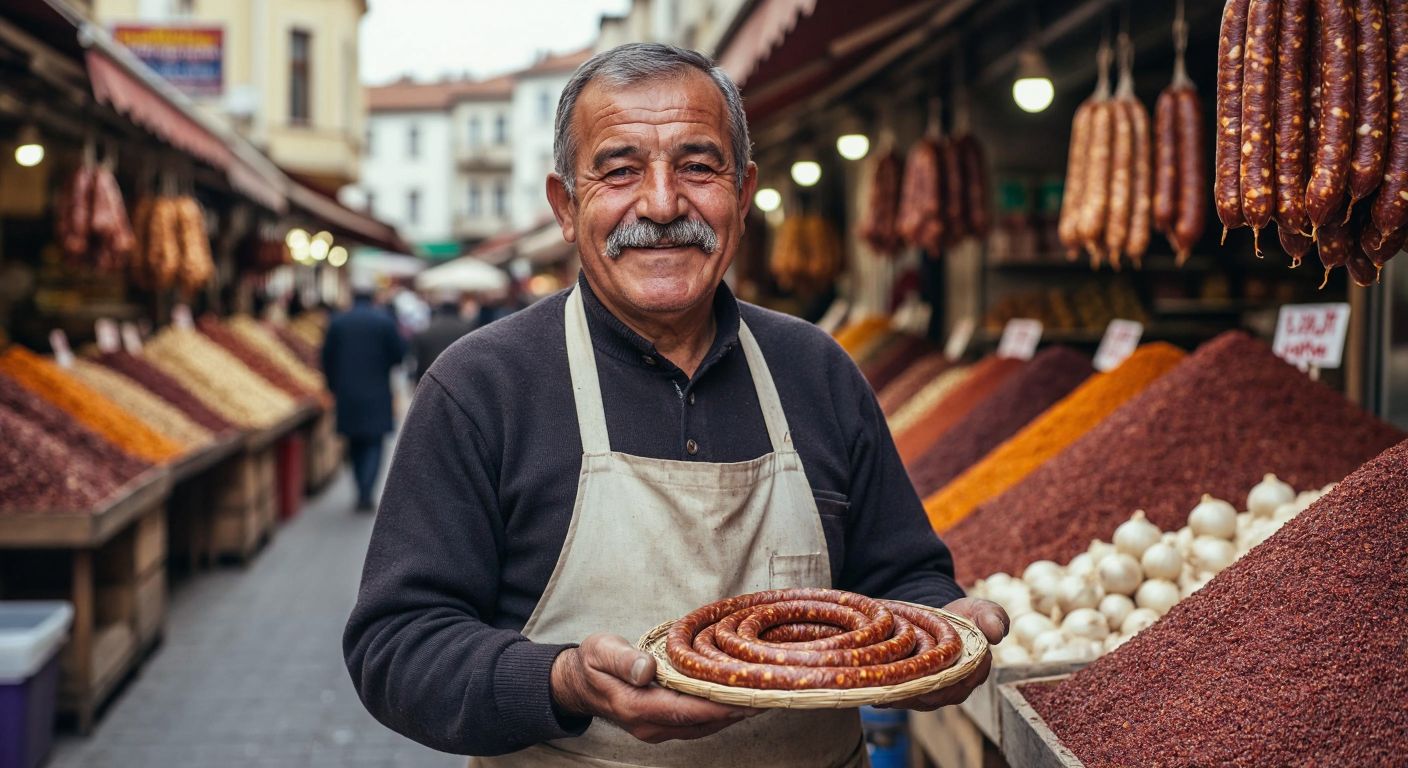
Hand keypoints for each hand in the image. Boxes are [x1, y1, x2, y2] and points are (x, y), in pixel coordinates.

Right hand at [550, 633, 761, 742]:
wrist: (578, 682)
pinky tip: (739, 700)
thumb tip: (648, 669)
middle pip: (702, 722)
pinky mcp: (663, 724)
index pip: (686, 710)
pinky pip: (698, 723)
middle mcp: (649, 725)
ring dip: (733, 713)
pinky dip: (720, 713)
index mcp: (636, 707)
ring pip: (704, 726)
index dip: (720, 705)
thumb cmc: (592, 662)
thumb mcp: (601, 651)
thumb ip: (624, 660)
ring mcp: (657, 728)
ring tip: (765, 695)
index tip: (749, 696)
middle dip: (737, 710)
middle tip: (772, 692)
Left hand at [877, 597, 1008, 711]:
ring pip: (914, 700)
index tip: (927, 677)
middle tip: (895, 685)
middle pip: (934, 696)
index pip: (960, 683)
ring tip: (878, 686)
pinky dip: (886, 694)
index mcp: (974, 672)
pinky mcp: (914, 692)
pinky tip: (870, 688)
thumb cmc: (965, 616)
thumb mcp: (980, 610)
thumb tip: (997, 634)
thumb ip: (992, 617)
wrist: (940, 619)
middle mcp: (954, 688)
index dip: (944, 682)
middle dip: (915, 692)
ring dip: (897, 695)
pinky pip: (900, 698)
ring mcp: (933, 693)